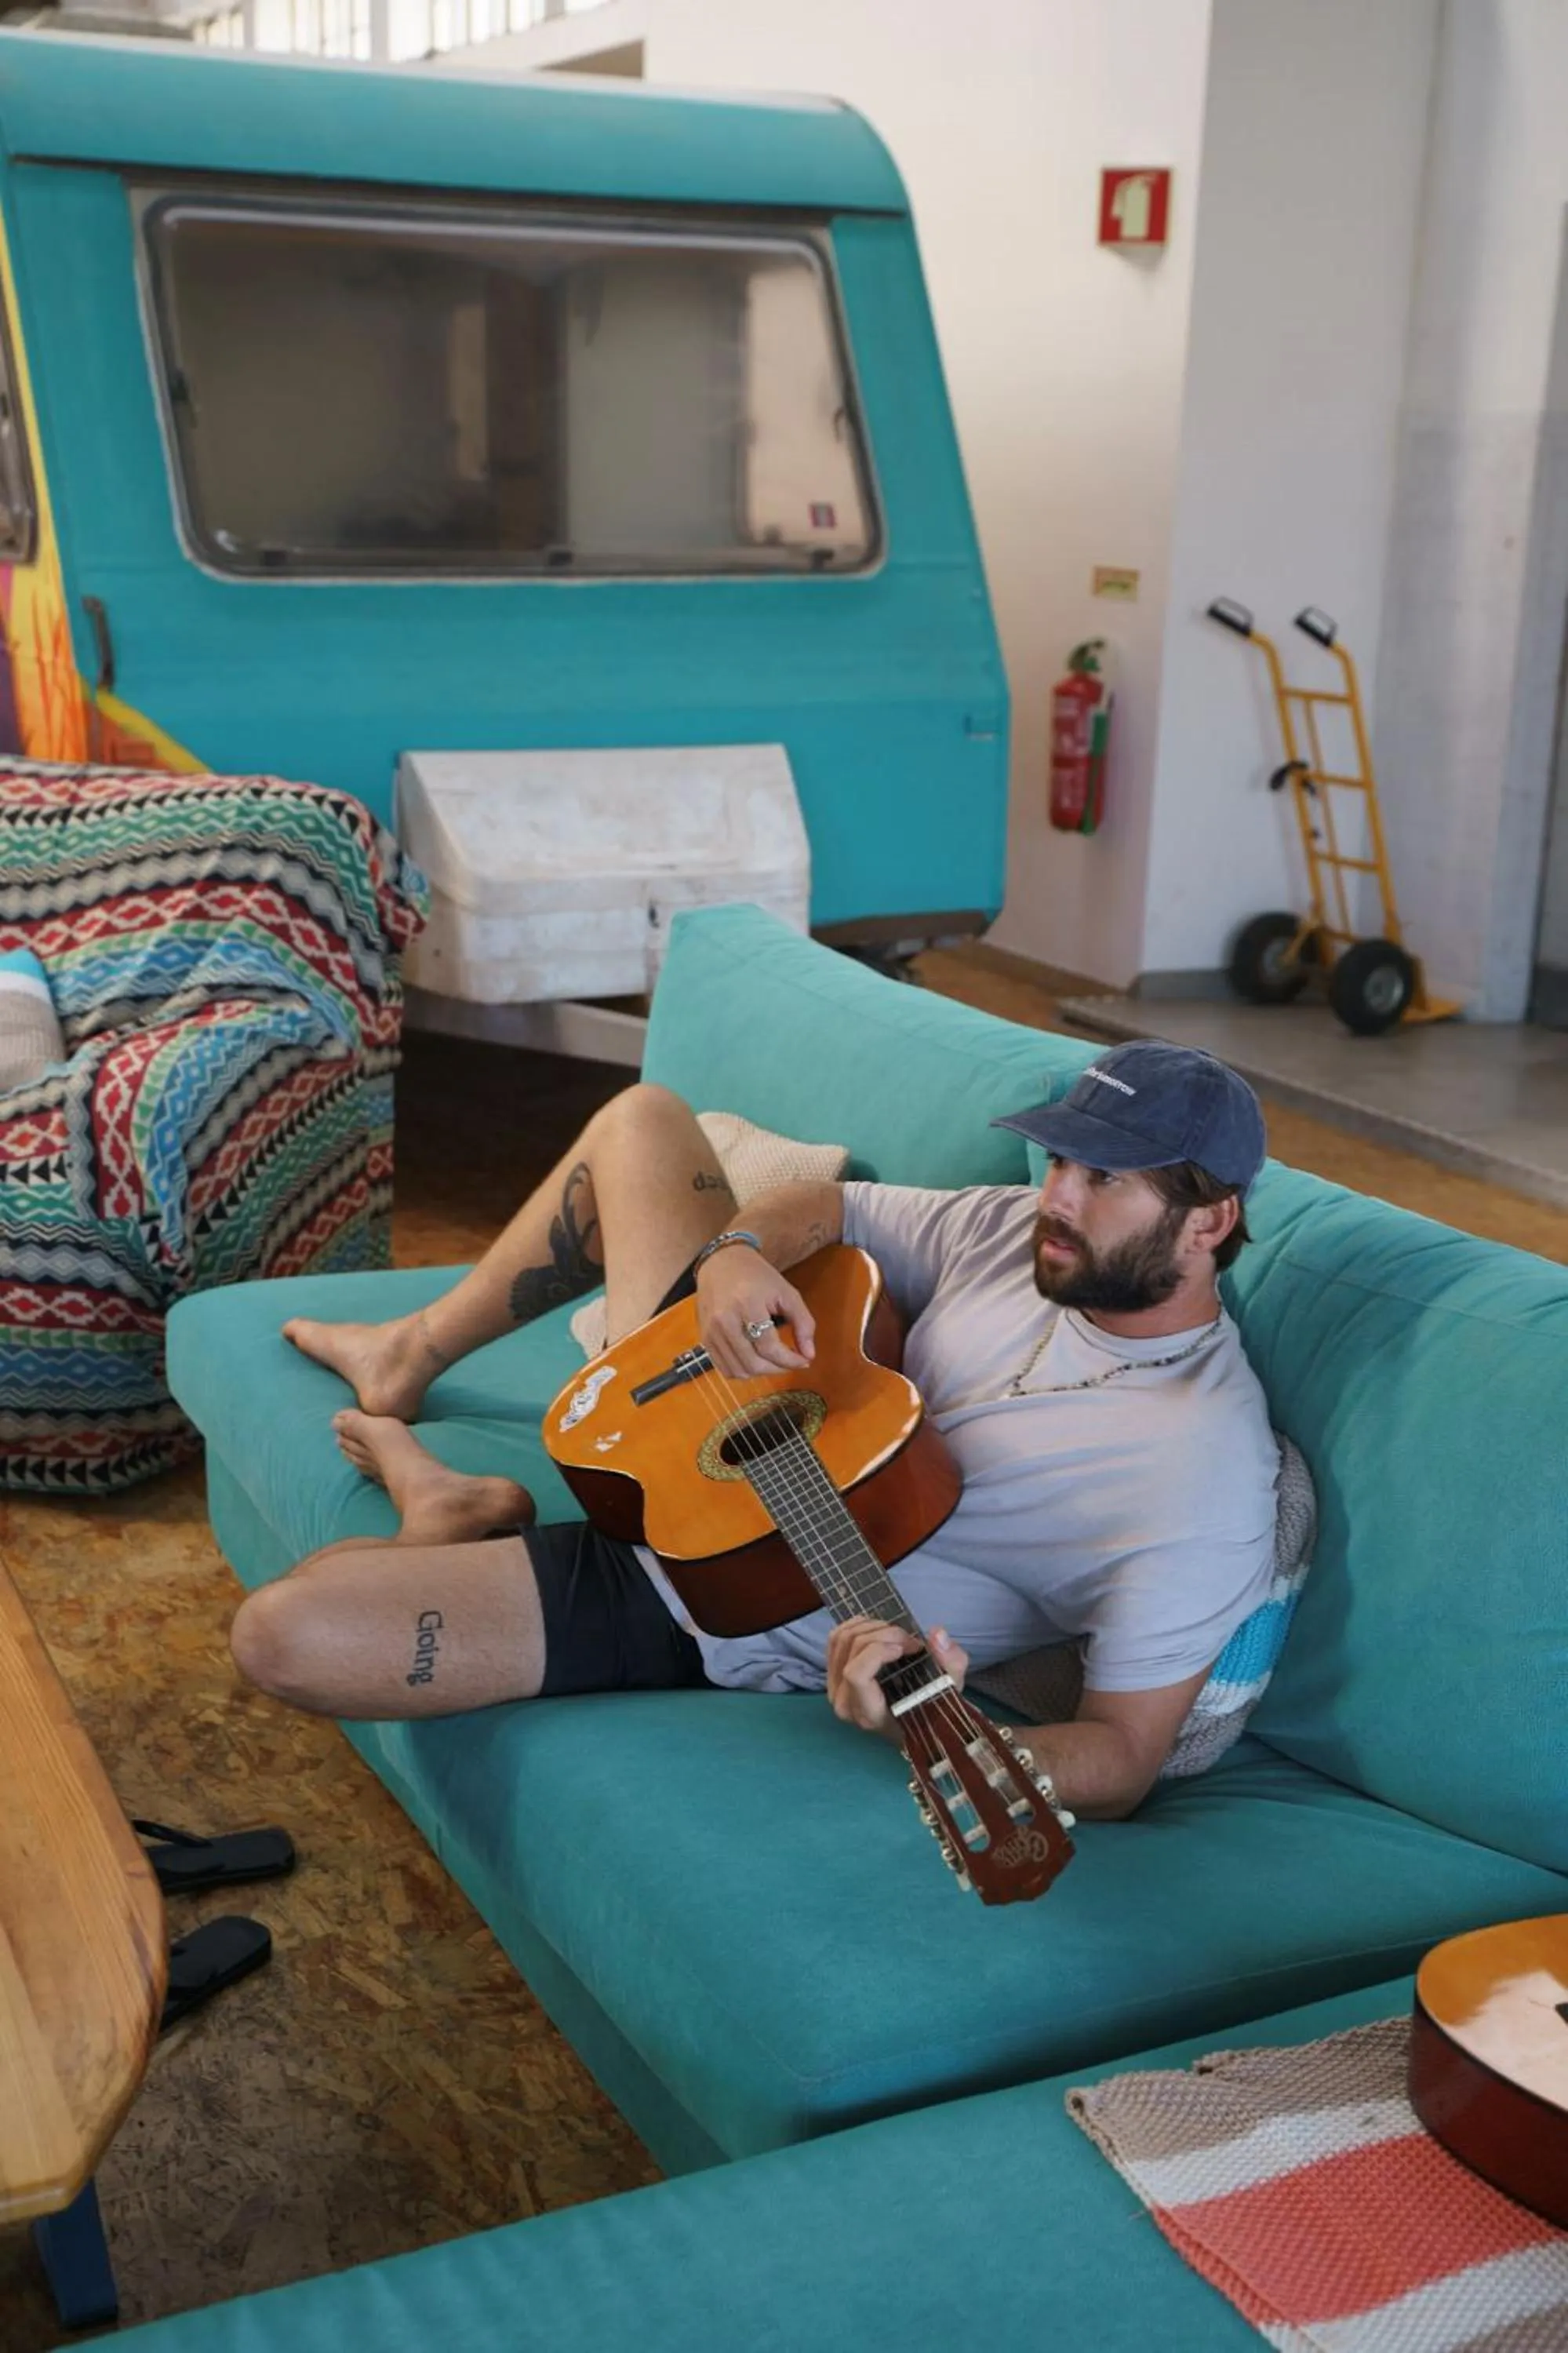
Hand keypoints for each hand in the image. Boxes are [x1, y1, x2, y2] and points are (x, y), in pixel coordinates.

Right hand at [697, 1249, 815, 1377]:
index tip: (804, 1360)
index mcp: (746, 1304)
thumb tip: (809, 1355)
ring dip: (762, 1372)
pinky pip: (724, 1368)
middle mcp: (724, 1320)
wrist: (721, 1262)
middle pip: (753, 1363)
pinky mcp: (704, 1338)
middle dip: (778, 1369)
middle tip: (791, 1362)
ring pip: (739, 1371)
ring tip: (774, 1361)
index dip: (790, 1360)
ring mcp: (710, 1331)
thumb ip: (803, 1322)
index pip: (769, 1347)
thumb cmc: (757, 1276)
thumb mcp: (786, 1292)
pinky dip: (743, 1371)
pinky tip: (756, 1360)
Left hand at [826, 1617, 968, 1739]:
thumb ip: (951, 1664)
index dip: (878, 1651)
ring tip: (898, 1635)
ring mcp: (833, 1688)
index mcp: (869, 1714)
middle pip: (852, 1648)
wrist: (910, 1720)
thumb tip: (936, 1633)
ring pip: (842, 1638)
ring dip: (873, 1626)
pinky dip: (858, 1625)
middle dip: (885, 1633)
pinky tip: (879, 1631)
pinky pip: (835, 1638)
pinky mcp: (831, 1674)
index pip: (856, 1674)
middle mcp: (844, 1703)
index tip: (906, 1647)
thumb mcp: (949, 1690)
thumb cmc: (929, 1709)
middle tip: (910, 1639)